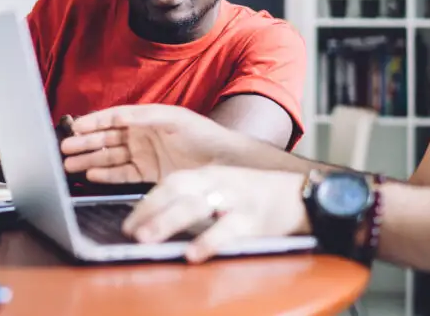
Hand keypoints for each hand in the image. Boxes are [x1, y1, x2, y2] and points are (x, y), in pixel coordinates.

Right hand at [60, 104, 244, 183]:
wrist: (223, 161)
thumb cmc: (201, 134)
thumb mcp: (172, 119)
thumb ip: (143, 117)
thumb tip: (117, 116)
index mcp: (146, 117)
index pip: (113, 118)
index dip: (93, 122)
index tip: (74, 127)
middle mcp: (142, 135)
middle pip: (106, 138)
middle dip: (85, 142)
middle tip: (64, 148)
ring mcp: (144, 155)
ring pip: (109, 157)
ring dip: (90, 159)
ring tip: (69, 164)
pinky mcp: (148, 173)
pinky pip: (121, 173)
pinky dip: (106, 174)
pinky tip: (91, 174)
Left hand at [123, 165, 310, 262]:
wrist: (302, 194)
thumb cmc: (255, 196)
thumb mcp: (222, 190)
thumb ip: (194, 201)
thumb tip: (157, 224)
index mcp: (208, 175)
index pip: (169, 184)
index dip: (146, 203)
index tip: (127, 224)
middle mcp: (218, 182)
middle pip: (177, 191)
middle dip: (150, 211)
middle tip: (129, 231)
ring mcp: (235, 199)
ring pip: (197, 207)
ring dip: (168, 222)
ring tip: (148, 240)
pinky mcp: (254, 218)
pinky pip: (228, 230)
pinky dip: (208, 241)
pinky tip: (193, 254)